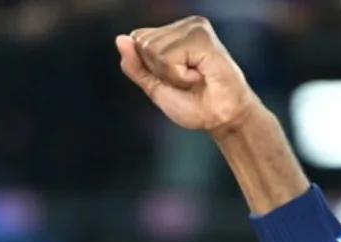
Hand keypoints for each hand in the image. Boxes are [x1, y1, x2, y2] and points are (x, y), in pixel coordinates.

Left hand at [116, 16, 261, 134]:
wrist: (220, 117)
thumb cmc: (193, 103)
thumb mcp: (155, 86)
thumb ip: (135, 66)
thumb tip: (120, 39)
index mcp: (171, 33)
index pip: (137, 39)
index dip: (149, 67)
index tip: (174, 79)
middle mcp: (183, 25)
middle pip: (143, 44)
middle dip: (160, 71)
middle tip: (187, 80)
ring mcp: (193, 27)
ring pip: (154, 50)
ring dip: (172, 75)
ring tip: (194, 78)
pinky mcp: (202, 36)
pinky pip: (169, 57)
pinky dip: (180, 75)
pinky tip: (200, 74)